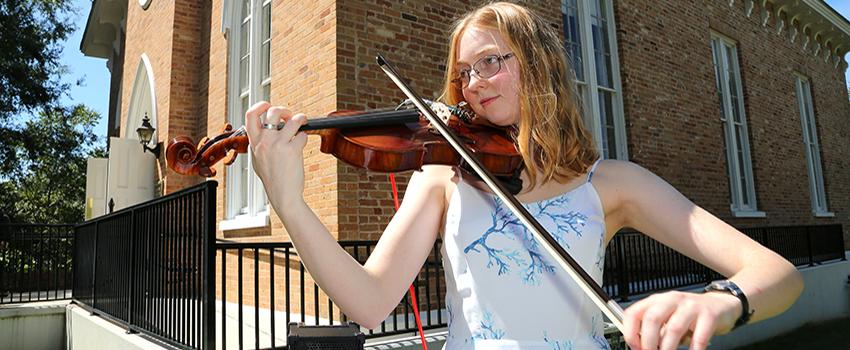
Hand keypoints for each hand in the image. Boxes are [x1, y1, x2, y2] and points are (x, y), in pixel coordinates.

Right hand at [244, 101, 308, 207]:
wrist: (283, 195)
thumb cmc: (272, 180)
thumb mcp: (257, 161)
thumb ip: (257, 146)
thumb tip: (261, 133)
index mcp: (254, 143)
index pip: (250, 115)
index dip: (259, 105)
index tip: (268, 105)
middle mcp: (265, 142)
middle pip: (273, 112)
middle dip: (284, 110)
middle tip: (289, 116)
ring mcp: (278, 145)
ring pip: (292, 119)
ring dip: (300, 118)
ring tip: (302, 122)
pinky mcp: (292, 150)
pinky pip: (302, 135)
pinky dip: (304, 137)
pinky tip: (302, 144)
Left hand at [622, 290, 740, 349]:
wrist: (721, 305)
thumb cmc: (690, 313)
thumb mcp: (668, 317)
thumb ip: (656, 330)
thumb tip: (641, 346)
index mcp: (657, 300)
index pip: (634, 312)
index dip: (630, 332)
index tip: (634, 347)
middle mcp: (672, 300)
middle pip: (652, 318)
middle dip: (648, 341)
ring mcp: (691, 306)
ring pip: (673, 328)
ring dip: (668, 348)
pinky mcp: (709, 315)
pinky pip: (699, 336)